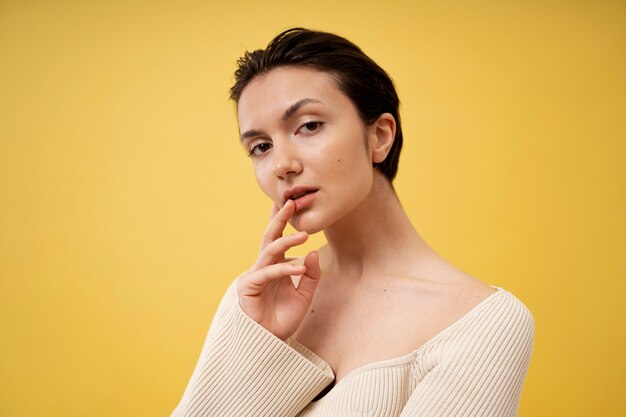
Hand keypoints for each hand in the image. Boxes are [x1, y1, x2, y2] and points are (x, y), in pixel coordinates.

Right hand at [237, 199, 321, 339]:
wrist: (268, 343)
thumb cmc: (283, 319)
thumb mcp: (305, 296)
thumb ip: (310, 275)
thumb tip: (312, 252)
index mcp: (276, 267)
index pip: (280, 239)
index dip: (285, 222)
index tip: (292, 203)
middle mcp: (264, 267)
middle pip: (270, 237)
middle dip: (280, 219)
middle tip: (290, 202)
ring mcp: (255, 275)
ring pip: (270, 251)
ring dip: (287, 241)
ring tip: (304, 234)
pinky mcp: (249, 286)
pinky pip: (269, 273)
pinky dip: (284, 269)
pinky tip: (299, 268)